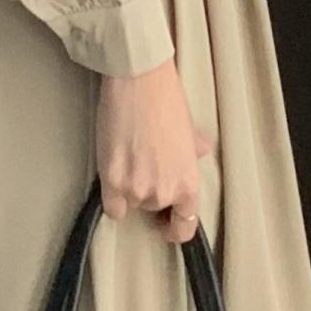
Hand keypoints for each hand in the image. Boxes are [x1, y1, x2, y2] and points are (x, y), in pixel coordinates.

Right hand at [95, 56, 214, 244]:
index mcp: (188, 183)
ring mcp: (136, 189)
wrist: (140, 84)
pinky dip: (112, 195)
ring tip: (129, 157)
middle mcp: (163, 193)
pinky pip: (112, 206)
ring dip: (128, 188)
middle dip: (148, 190)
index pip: (185, 224)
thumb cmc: (166, 101)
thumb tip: (199, 151)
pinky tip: (114, 173)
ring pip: (130, 203)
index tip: (166, 224)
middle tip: (144, 164)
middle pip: (152, 207)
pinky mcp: (112, 182)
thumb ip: (193, 151)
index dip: (175, 226)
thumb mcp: (189, 130)